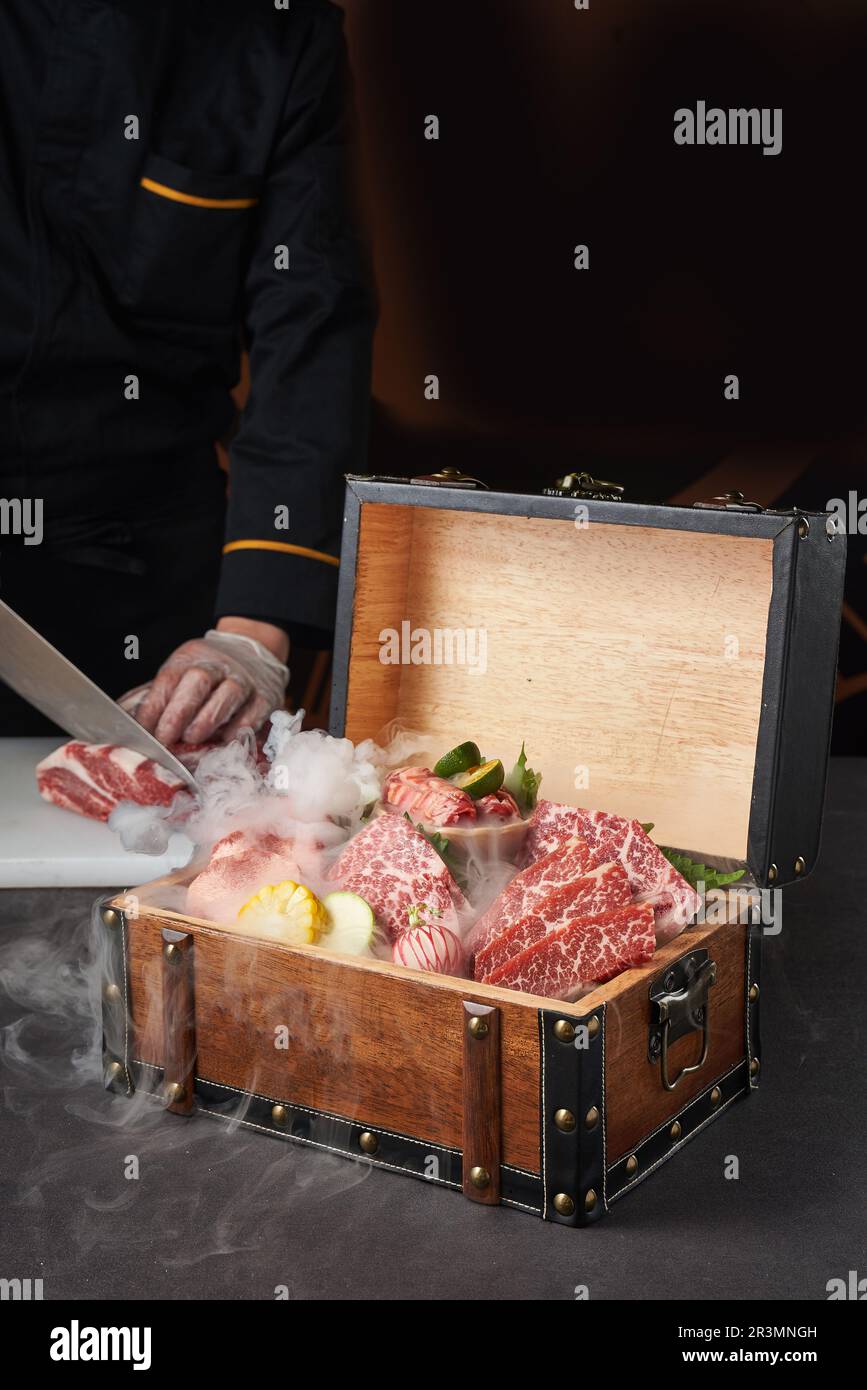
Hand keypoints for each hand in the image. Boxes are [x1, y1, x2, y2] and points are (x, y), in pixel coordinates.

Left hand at [121, 625, 289, 745]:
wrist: (254, 650)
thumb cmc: (207, 672)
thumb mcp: (178, 673)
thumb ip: (152, 697)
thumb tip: (119, 719)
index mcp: (190, 658)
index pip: (168, 679)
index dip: (153, 706)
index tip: (140, 731)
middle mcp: (218, 665)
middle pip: (198, 681)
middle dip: (178, 711)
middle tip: (164, 738)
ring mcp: (244, 680)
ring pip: (228, 694)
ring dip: (208, 720)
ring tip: (192, 739)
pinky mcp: (266, 697)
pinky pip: (254, 713)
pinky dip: (239, 729)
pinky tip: (225, 742)